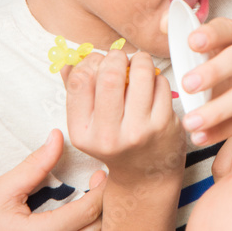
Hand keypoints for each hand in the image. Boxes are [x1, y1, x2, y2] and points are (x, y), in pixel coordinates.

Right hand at [0, 129, 104, 230]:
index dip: (101, 190)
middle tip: (101, 184)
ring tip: (94, 199)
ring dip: (98, 219)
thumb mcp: (4, 190)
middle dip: (105, 205)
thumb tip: (57, 136)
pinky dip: (87, 228)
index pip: (87, 212)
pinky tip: (83, 216)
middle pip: (97, 228)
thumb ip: (35, 166)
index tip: (100, 173)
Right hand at [62, 49, 186, 183]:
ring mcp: (137, 131)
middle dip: (116, 56)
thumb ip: (77, 93)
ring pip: (141, 73)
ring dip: (140, 61)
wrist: (145, 175)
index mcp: (82, 132)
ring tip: (139, 65)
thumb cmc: (116, 143)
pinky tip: (152, 86)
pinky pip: (160, 83)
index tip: (99, 61)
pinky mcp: (163, 125)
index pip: (80, 80)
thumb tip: (68, 63)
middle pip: (110, 74)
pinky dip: (156, 77)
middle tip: (120, 58)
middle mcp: (107, 135)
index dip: (90, 61)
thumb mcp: (89, 125)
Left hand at [177, 17, 231, 147]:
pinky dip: (223, 130)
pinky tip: (202, 137)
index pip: (229, 28)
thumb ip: (186, 44)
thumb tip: (162, 24)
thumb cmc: (227, 79)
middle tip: (187, 86)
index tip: (191, 42)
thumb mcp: (209, 60)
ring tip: (190, 123)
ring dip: (217, 110)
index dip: (212, 33)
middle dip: (214, 71)